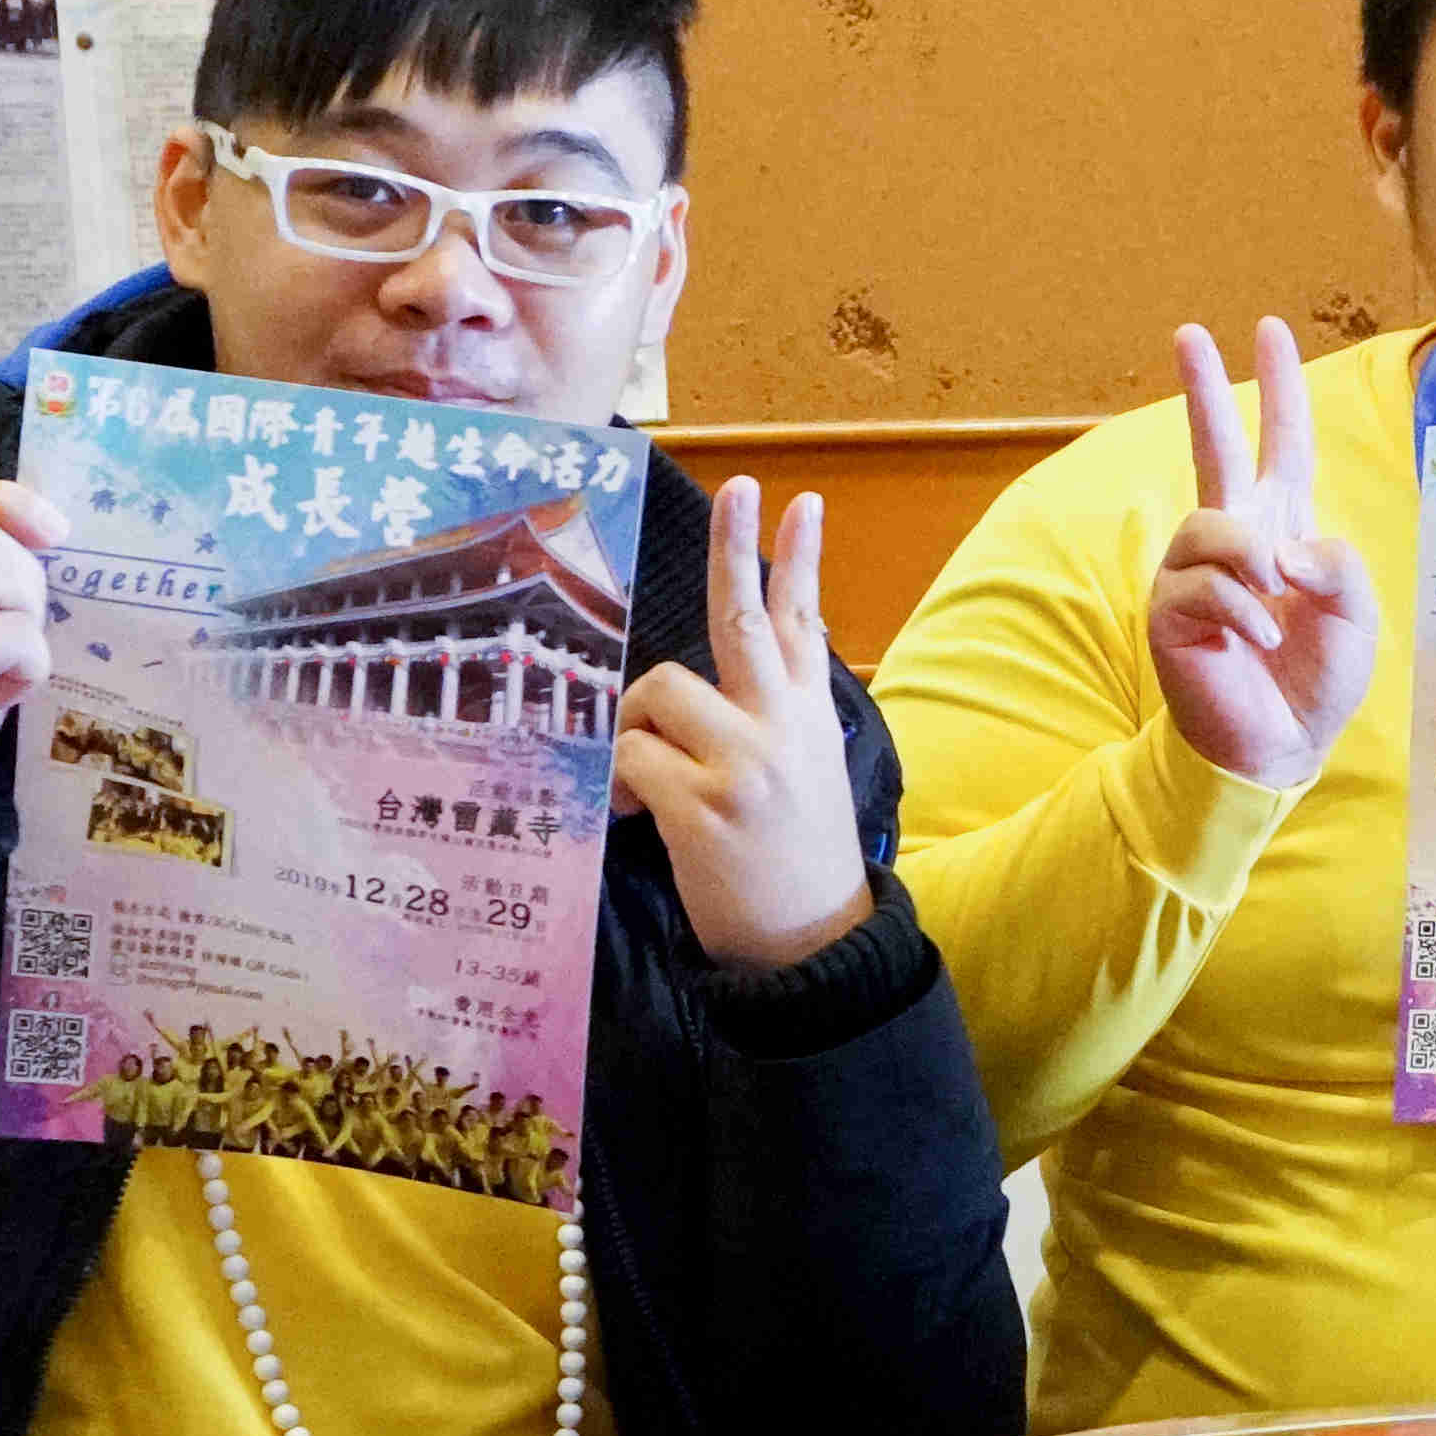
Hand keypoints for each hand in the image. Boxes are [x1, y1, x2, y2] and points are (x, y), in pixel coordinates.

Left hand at [612, 476, 876, 972]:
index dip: (799, 558)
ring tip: (644, 779)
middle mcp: (782, 726)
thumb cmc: (796, 857)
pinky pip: (632, 756)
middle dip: (739, 547)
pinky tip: (634, 814)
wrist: (815, 945)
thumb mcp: (808, 770)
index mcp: (806, 716)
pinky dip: (619, 783)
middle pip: (747, 618)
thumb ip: (776, 712)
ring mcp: (745, 763)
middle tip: (738, 489)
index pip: (804, 621)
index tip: (801, 502)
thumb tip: (740, 662)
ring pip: (659, 693)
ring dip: (636, 729)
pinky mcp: (704, 806)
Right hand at [1139, 318, 1380, 788]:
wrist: (1279, 747)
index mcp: (1284, 529)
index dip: (1279, 390)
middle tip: (1190, 331)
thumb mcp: (1356, 615)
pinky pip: (1205, 584)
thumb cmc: (1316, 679)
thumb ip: (1338, 566)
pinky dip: (1244, 612)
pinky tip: (1261, 641)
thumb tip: (1281, 547)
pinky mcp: (1171, 610)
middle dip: (1204, 389)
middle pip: (1215, 448)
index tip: (1269, 332)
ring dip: (1253, 562)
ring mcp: (1196, 572)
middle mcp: (1234, 539)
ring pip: (1214, 524)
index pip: (1283, 446)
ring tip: (1276, 607)